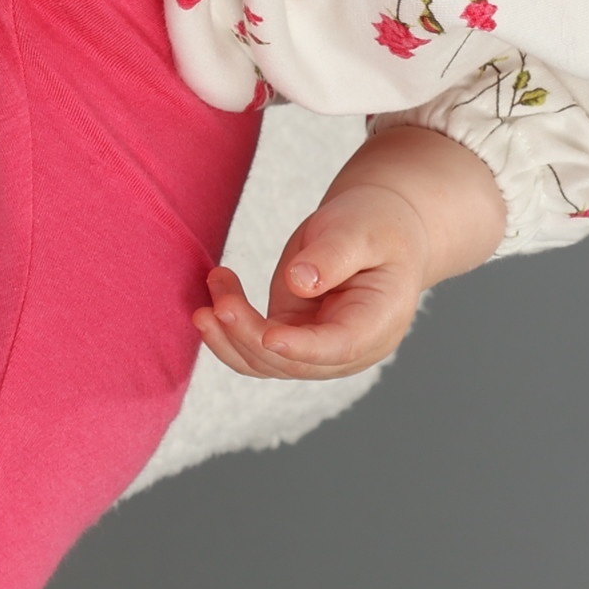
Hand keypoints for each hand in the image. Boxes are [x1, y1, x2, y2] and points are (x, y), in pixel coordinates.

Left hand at [193, 183, 431, 379]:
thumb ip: (334, 256)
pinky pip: (254, 347)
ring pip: (266, 363)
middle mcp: (347, 349)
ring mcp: (316, 348)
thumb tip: (299, 283)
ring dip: (230, 336)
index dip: (303, 348)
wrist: (377, 230)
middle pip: (293, 363)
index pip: (339, 347)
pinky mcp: (291, 335)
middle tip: (218, 300)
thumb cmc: (377, 226)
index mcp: (377, 323)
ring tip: (210, 292)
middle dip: (250, 335)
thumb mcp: (362, 230)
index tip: (269, 335)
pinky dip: (228, 329)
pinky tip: (215, 295)